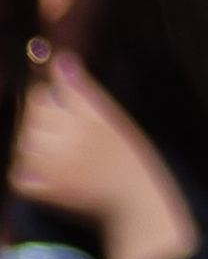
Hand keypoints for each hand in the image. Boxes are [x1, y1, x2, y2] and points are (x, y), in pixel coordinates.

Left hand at [11, 50, 197, 258]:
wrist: (138, 199)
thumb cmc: (127, 155)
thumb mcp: (110, 117)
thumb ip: (82, 89)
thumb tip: (61, 58)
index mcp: (86, 118)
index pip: (40, 97)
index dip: (45, 103)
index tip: (62, 117)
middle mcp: (71, 139)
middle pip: (29, 120)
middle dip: (38, 126)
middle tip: (61, 141)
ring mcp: (58, 167)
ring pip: (22, 146)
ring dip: (31, 150)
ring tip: (54, 158)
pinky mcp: (50, 192)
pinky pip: (18, 177)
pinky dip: (25, 177)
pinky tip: (44, 176)